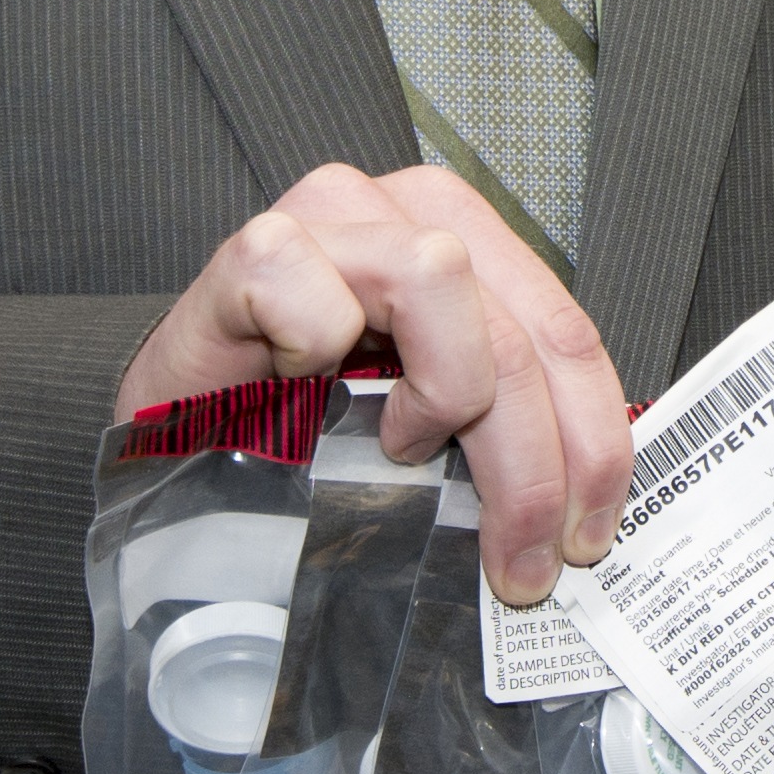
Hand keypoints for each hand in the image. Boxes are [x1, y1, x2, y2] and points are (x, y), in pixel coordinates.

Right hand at [116, 165, 630, 603]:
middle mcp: (407, 214)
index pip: (568, 334)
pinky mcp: (252, 249)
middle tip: (517, 559)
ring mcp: (330, 220)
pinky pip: (314, 297)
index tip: (585, 534)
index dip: (593, 442)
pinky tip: (302, 390)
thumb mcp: (429, 422)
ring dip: (441, 393)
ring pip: (440, 280)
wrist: (179, 428)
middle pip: (520, 331)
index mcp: (468, 246)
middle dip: (534, 466)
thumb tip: (582, 513)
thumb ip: (502, 430)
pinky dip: (316, 355)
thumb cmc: (299, 426)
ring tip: (401, 447)